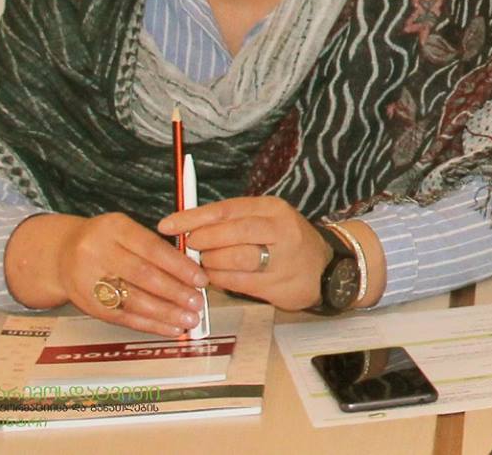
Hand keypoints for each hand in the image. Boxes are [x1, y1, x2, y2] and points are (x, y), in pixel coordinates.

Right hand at [50, 212, 208, 337]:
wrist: (61, 254)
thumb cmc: (105, 241)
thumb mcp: (127, 230)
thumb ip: (156, 247)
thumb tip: (193, 271)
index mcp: (114, 228)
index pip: (152, 248)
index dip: (179, 266)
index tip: (201, 279)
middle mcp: (98, 252)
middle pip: (142, 276)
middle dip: (175, 292)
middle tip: (197, 302)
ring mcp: (88, 279)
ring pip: (132, 300)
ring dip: (165, 313)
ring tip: (188, 319)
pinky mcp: (86, 303)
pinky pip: (121, 317)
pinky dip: (149, 324)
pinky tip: (168, 328)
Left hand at [159, 196, 330, 311]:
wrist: (324, 268)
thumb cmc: (284, 242)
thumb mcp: (264, 221)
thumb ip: (231, 222)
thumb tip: (187, 228)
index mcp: (271, 208)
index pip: (225, 209)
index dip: (192, 218)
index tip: (167, 225)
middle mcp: (279, 229)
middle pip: (229, 232)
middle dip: (202, 241)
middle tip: (189, 247)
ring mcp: (280, 257)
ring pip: (232, 258)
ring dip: (210, 262)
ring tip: (204, 263)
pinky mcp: (277, 283)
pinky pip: (236, 282)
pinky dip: (219, 280)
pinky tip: (215, 277)